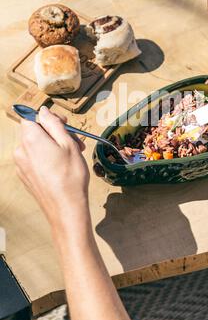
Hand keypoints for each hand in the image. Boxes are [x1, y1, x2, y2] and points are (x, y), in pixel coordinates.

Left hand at [14, 106, 89, 234]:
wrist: (66, 208)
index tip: (64, 125)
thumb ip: (54, 124)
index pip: (32, 117)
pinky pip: (34, 160)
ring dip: (52, 147)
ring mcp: (21, 165)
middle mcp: (21, 150)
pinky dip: (46, 159)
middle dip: (54, 134)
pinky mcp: (24, 176)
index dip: (49, 119)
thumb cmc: (70, 176)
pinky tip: (61, 168)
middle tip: (75, 143)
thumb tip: (44, 111)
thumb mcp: (68, 144)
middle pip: (35, 132)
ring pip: (36, 146)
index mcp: (31, 139)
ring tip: (71, 157)